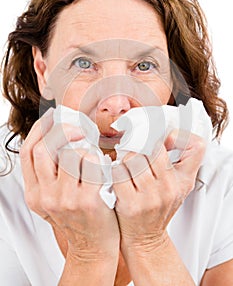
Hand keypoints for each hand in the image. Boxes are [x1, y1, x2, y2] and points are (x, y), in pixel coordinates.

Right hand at [20, 109, 119, 260]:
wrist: (93, 248)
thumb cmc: (79, 219)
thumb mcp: (55, 199)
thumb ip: (52, 175)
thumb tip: (58, 138)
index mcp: (35, 193)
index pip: (28, 152)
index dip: (40, 130)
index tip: (52, 117)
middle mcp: (46, 196)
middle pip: (44, 149)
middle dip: (62, 130)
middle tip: (78, 127)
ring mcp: (66, 199)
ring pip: (70, 154)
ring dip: (84, 145)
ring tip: (94, 147)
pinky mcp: (88, 201)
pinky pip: (92, 165)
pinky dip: (100, 157)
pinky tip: (106, 162)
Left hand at [112, 130, 205, 252]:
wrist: (146, 239)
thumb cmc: (157, 207)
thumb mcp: (175, 186)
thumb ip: (172, 163)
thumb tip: (156, 132)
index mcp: (183, 180)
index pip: (191, 146)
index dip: (174, 136)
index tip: (159, 139)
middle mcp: (169, 187)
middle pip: (152, 148)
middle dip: (140, 147)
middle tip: (134, 150)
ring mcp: (150, 196)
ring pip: (132, 158)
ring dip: (124, 159)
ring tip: (125, 165)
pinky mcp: (131, 203)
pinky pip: (118, 172)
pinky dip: (114, 171)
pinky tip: (116, 176)